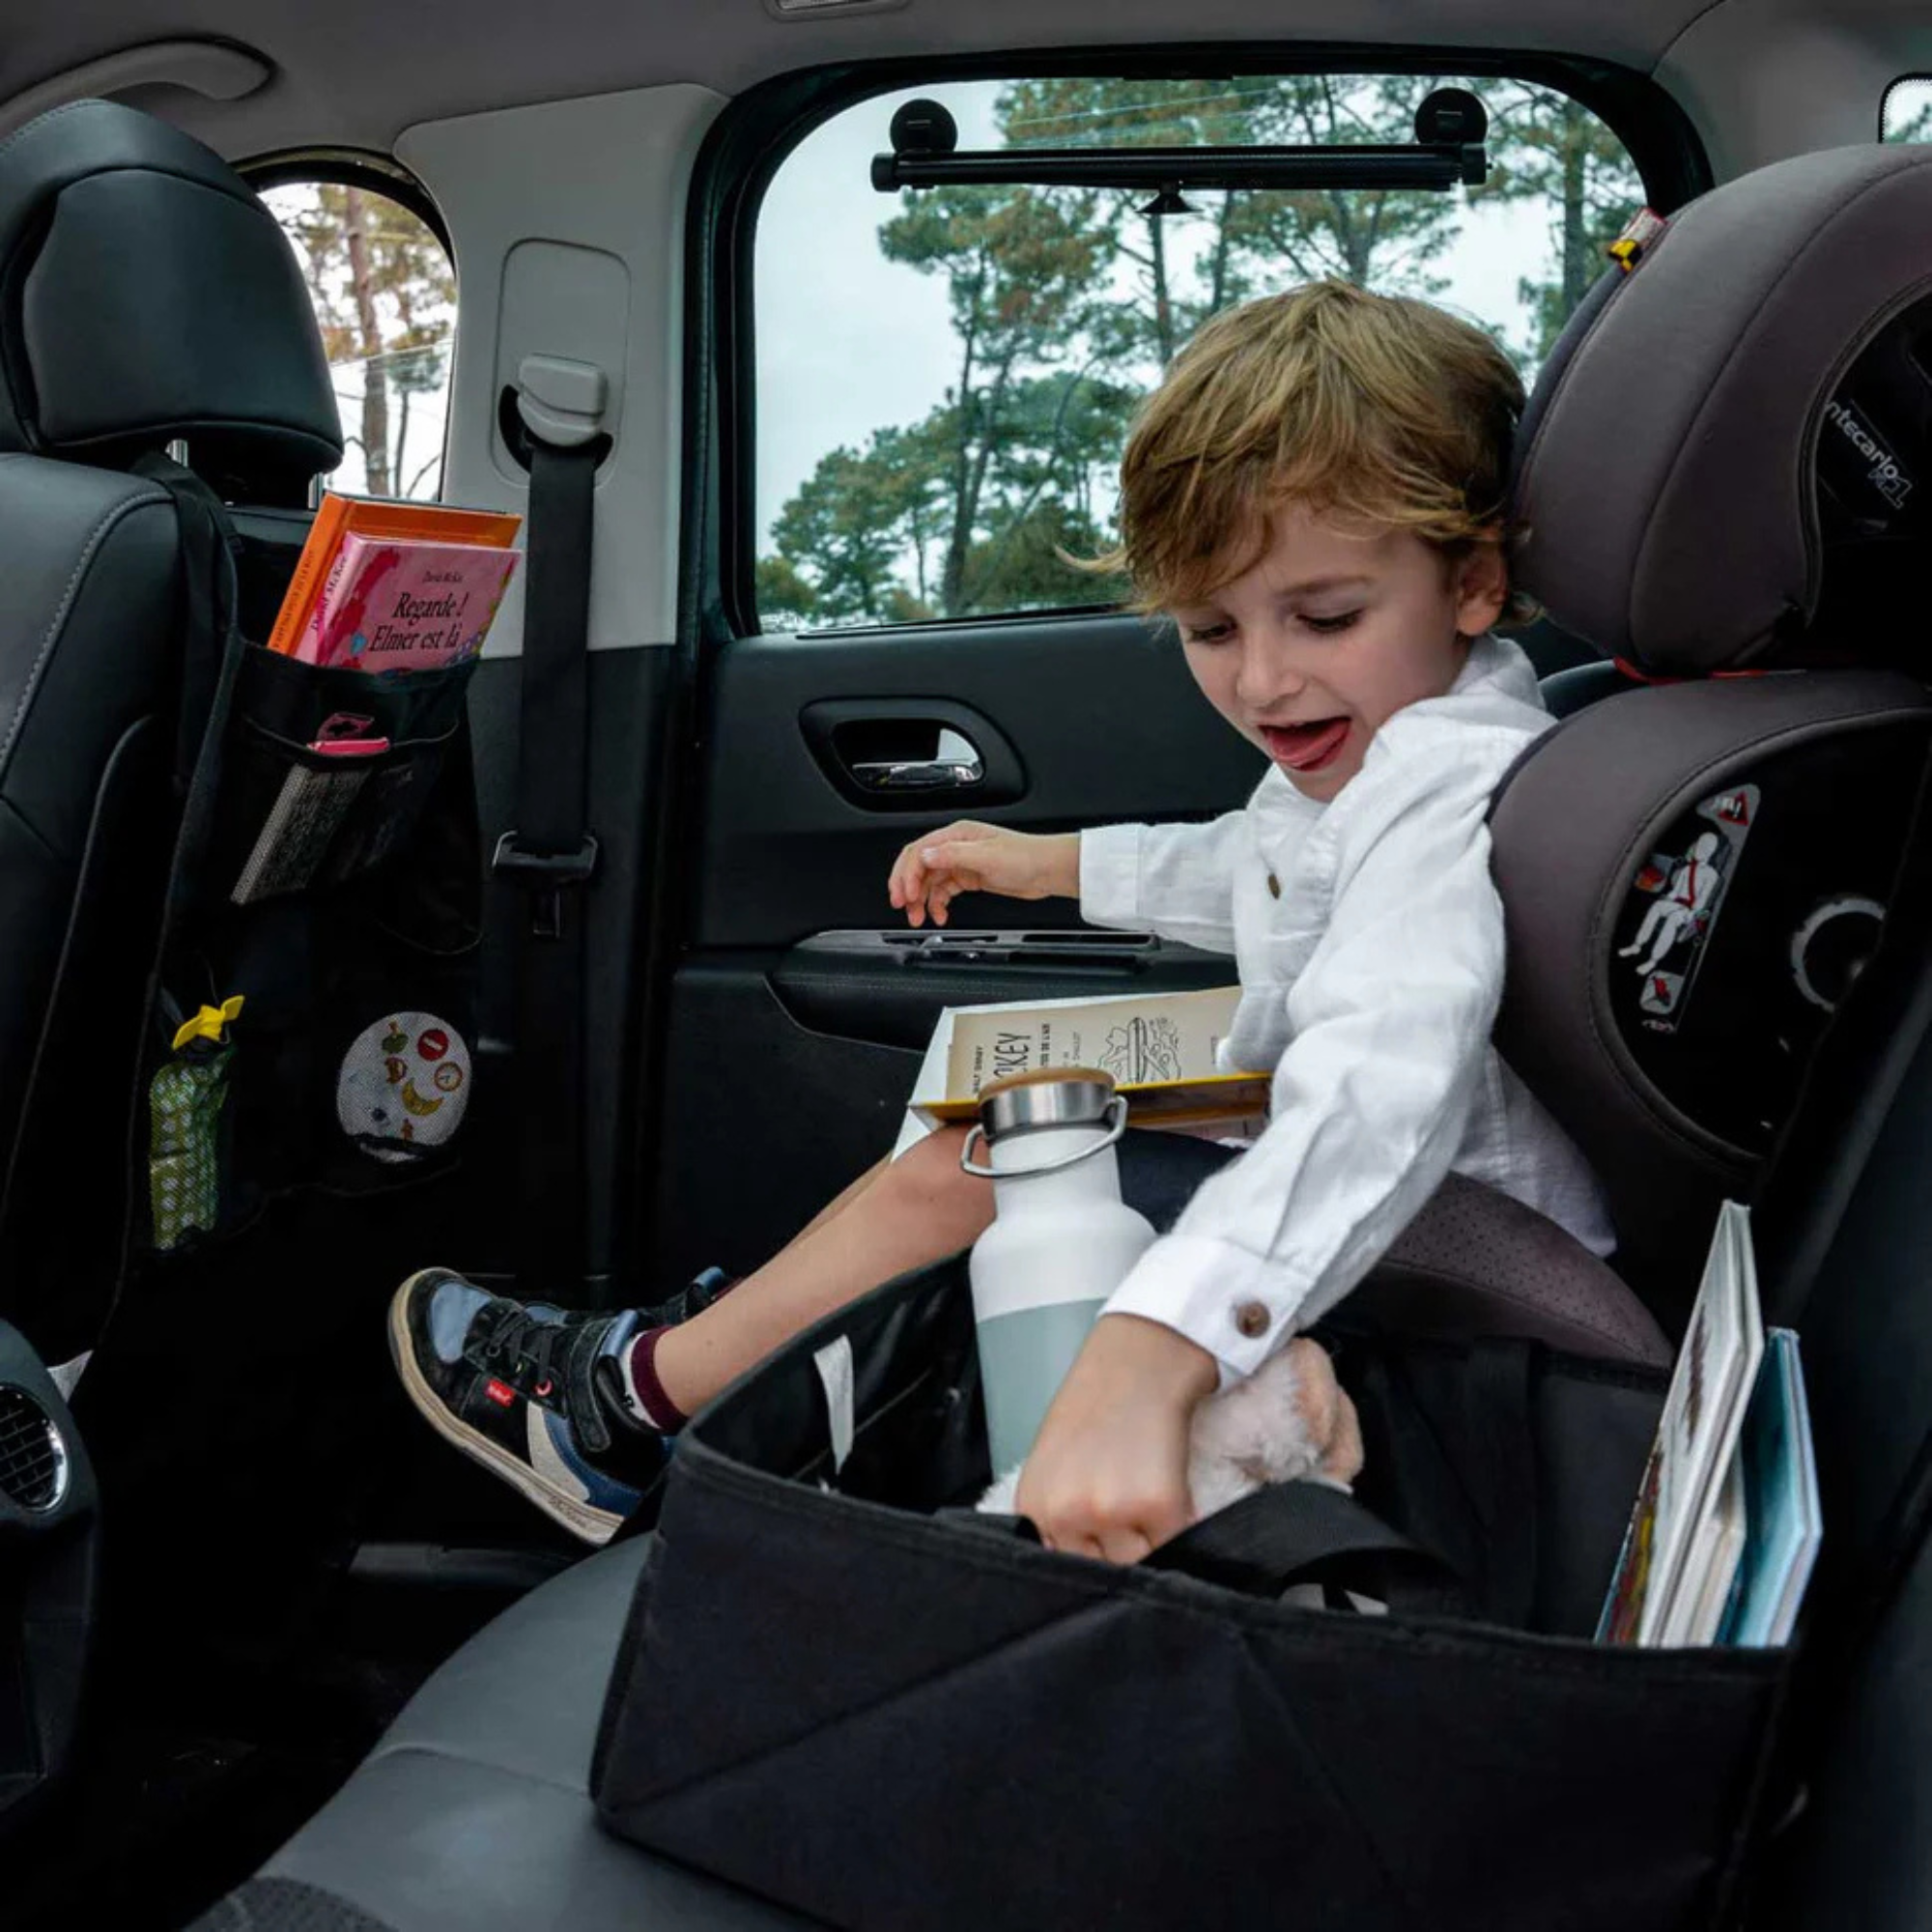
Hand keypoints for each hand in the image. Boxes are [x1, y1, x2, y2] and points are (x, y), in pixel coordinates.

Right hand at [887, 822, 1079, 928]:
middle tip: (902, 907)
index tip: (905, 895)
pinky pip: (944, 891)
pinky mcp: (970, 878)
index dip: (907, 874)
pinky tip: (939, 915)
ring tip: (918, 918)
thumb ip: (953, 855)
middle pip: (919, 866)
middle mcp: (956, 847)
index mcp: (957, 835)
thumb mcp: (987, 856)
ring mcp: (962, 863)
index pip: (919, 852)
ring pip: (929, 881)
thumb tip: (925, 855)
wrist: (1048, 870)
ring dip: (920, 900)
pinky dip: (938, 904)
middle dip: (907, 887)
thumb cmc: (1026, 857)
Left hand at [1014, 1314, 1217, 1563]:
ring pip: (1137, 1564)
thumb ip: (1056, 1516)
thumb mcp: (1052, 1464)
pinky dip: (1180, 1528)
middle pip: (1099, 1571)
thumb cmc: (1096, 1406)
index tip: (1105, 1548)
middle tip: (1130, 1518)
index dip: (1088, 1560)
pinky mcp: (1160, 1504)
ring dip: (1151, 1542)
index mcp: (1035, 1505)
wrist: (1138, 1360)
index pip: (1060, 1569)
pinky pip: (1175, 1543)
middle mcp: (1067, 1513)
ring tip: (1149, 1501)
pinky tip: (1173, 1495)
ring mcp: (1112, 1511)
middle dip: (1117, 1553)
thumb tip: (1078, 1566)